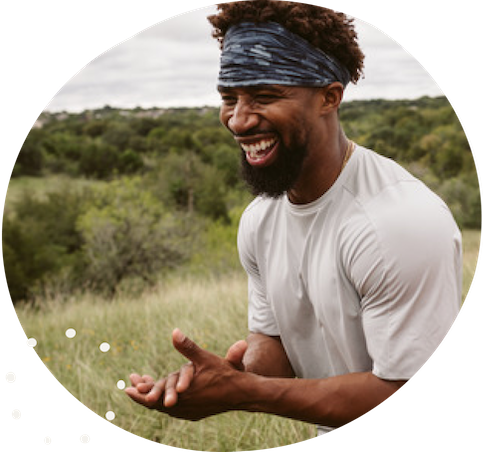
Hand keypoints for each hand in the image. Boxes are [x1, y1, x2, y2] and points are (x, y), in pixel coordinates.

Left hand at [125, 329, 248, 418]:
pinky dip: (164, 404)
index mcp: (182, 393)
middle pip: (155, 405)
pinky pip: (174, 411)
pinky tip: (163, 398)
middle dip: (142, 395)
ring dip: (153, 399)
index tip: (127, 387)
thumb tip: (174, 332)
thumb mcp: (204, 357)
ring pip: (164, 409)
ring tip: (143, 389)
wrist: (242, 393)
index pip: (153, 397)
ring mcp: (188, 412)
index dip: (139, 394)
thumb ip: (187, 346)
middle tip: (129, 388)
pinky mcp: (194, 414)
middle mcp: (183, 406)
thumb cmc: (224, 374)